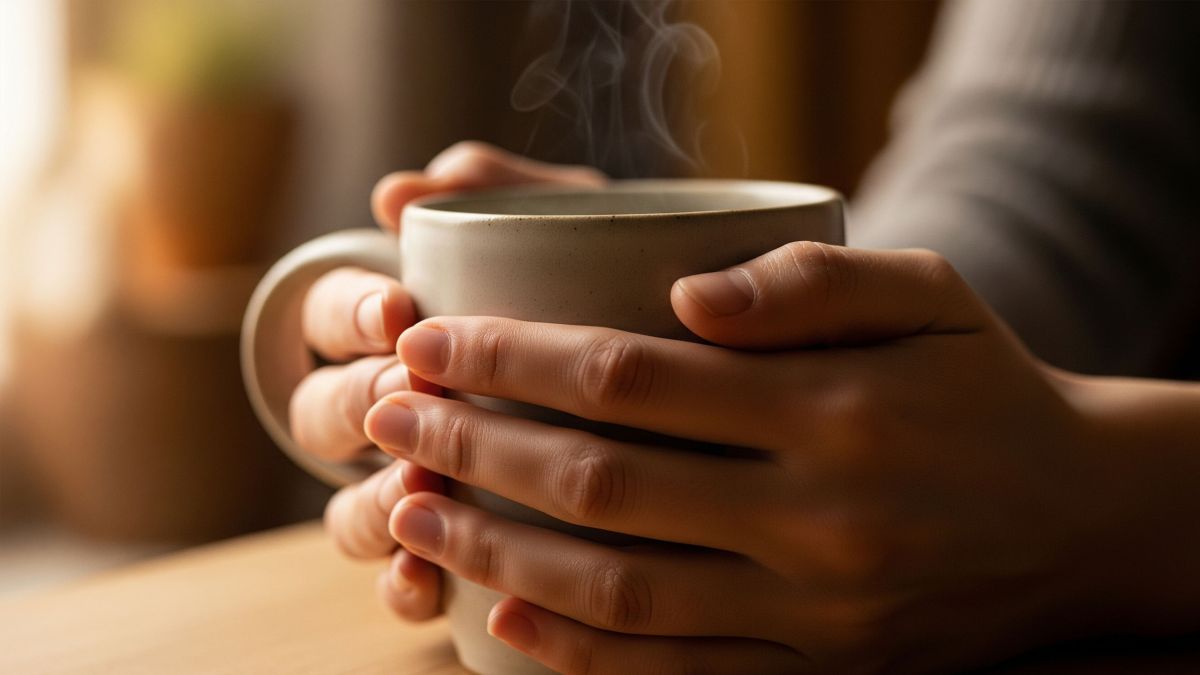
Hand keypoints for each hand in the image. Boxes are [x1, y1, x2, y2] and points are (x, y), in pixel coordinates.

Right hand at [296, 141, 603, 618]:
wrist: (694, 391)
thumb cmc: (611, 287)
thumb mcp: (577, 231)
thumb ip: (508, 194)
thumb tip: (404, 192)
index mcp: (395, 326)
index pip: (328, 314)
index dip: (348, 315)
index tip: (397, 313)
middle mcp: (388, 409)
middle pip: (323, 413)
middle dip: (359, 404)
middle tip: (411, 393)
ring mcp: (411, 485)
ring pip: (348, 508)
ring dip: (373, 499)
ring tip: (418, 485)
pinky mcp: (449, 553)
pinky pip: (398, 581)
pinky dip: (402, 582)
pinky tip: (428, 580)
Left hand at [363, 242, 1123, 672]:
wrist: (1079, 517)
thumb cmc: (983, 382)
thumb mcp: (927, 290)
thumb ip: (808, 282)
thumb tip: (680, 299)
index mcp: (834, 409)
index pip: (627, 380)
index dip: (509, 358)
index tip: (429, 341)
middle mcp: (817, 518)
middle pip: (598, 483)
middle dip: (471, 446)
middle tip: (385, 416)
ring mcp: (815, 610)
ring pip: (617, 591)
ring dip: (495, 552)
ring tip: (411, 510)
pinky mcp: (819, 670)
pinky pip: (675, 672)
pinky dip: (576, 652)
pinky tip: (501, 618)